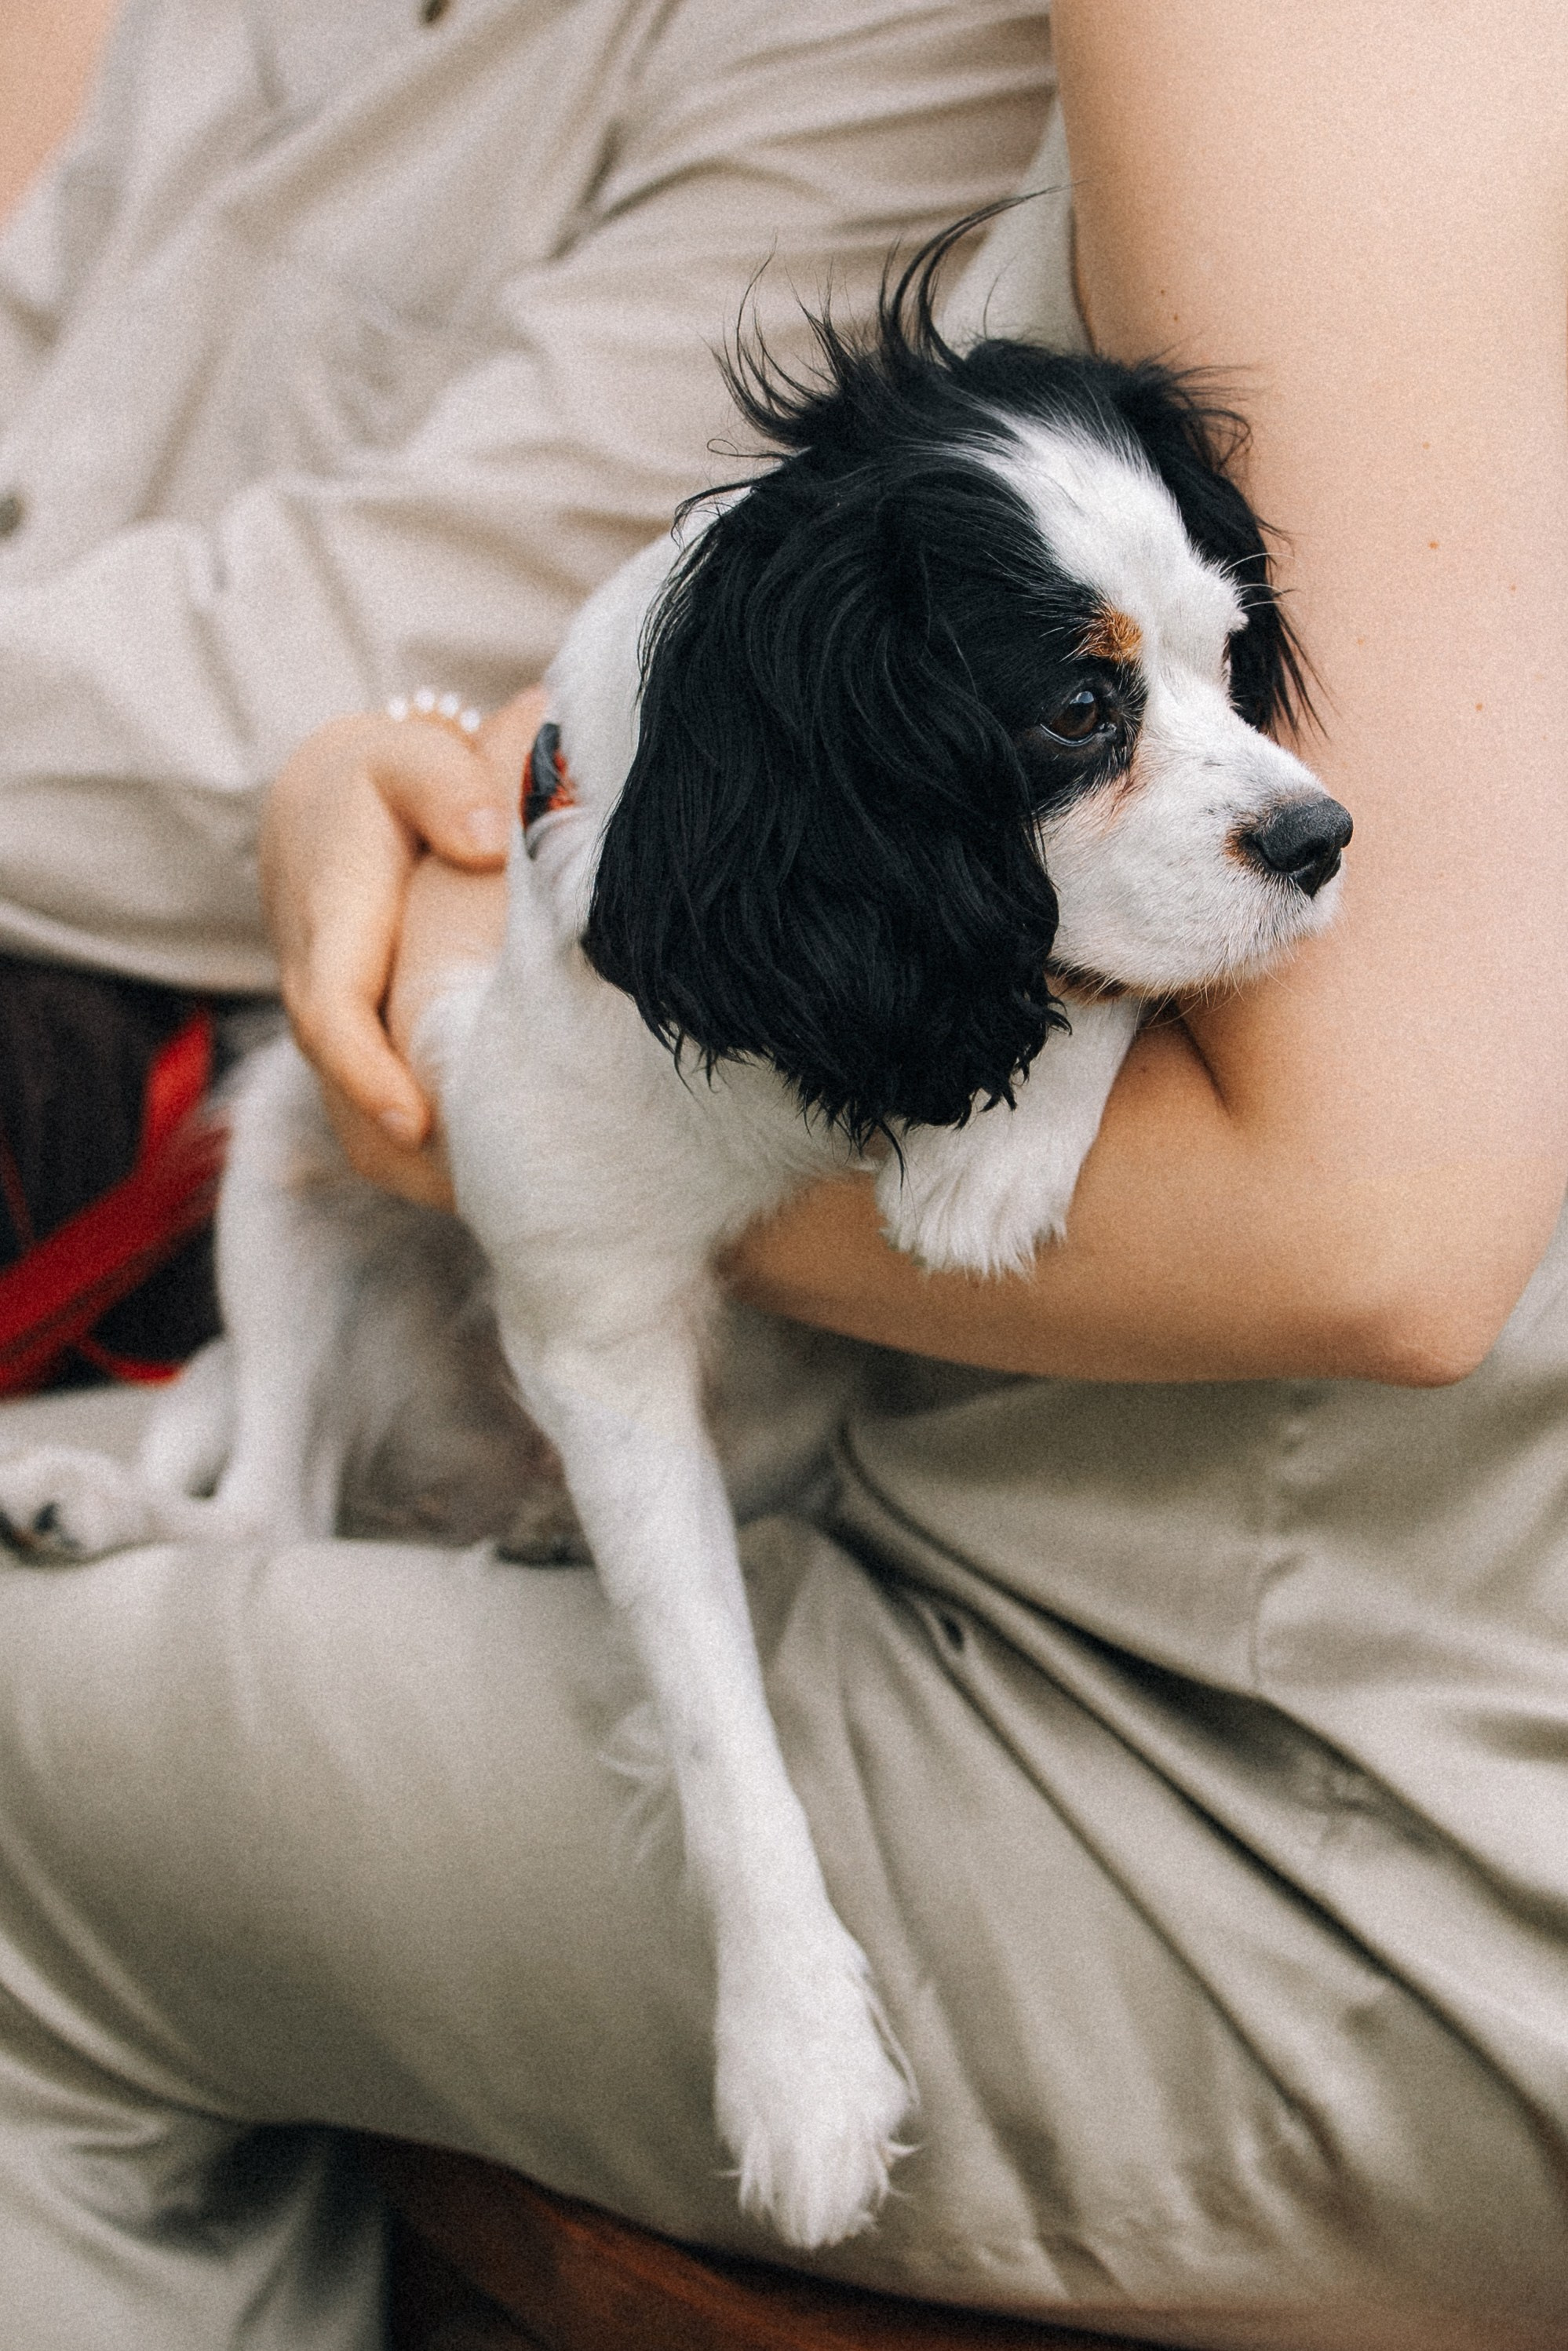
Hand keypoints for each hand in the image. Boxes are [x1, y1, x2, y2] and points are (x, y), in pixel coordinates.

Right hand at [260, 688, 543, 1203]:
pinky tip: (495, 1189)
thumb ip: (441, 786)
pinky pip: (375, 1127)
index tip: (416, 1122)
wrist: (326, 807)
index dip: (367, 1073)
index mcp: (332, 928)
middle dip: (407, 1157)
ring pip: (357, 1127)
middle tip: (491, 1199)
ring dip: (418, 1177)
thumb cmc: (382, 783)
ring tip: (504, 1211)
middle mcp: (321, 991)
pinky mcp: (359, 1053)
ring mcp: (335, 1032)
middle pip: (344, 1095)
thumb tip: (482, 840)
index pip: (333, 1014)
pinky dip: (423, 1168)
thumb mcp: (407, 760)